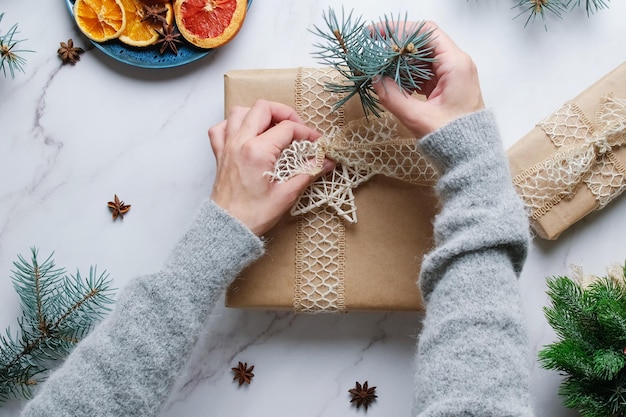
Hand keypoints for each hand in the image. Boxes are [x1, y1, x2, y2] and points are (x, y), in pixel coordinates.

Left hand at [209, 100, 332, 235]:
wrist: (228, 229)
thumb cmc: (253, 215)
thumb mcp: (286, 195)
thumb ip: (308, 173)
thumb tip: (326, 162)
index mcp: (257, 151)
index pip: (287, 128)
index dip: (306, 132)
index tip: (316, 143)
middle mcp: (240, 143)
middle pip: (263, 108)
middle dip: (285, 113)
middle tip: (297, 128)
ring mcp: (227, 146)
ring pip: (240, 112)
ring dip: (259, 114)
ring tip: (273, 127)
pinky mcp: (220, 154)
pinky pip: (221, 128)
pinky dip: (233, 124)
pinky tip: (246, 134)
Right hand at [372, 21, 484, 137]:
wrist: (471, 157)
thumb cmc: (452, 139)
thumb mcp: (417, 117)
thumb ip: (392, 96)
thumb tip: (374, 79)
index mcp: (455, 65)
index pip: (426, 33)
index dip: (400, 30)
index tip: (378, 34)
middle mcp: (457, 65)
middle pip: (424, 43)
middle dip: (397, 45)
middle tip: (374, 48)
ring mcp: (454, 75)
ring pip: (423, 58)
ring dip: (401, 60)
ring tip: (379, 66)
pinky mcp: (448, 86)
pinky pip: (426, 72)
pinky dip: (408, 74)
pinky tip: (392, 79)